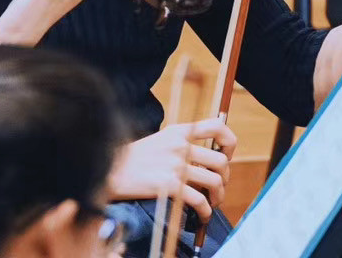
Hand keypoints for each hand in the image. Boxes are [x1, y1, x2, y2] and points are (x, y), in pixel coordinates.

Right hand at [108, 119, 237, 221]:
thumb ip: (182, 143)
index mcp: (179, 131)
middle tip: (217, 188)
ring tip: (212, 203)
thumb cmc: (135, 158)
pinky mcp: (170, 186)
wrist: (111, 170)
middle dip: (225, 179)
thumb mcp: (160, 140)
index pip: (217, 126)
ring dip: (218, 197)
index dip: (229, 142)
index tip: (226, 156)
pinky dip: (206, 211)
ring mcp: (176, 165)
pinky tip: (201, 215)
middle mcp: (180, 146)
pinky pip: (200, 200)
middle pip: (220, 161)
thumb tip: (207, 159)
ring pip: (214, 182)